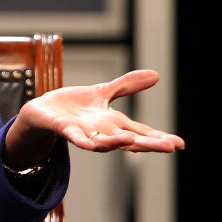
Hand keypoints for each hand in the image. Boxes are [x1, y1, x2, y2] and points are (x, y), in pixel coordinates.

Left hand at [4, 70, 184, 167]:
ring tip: (134, 142)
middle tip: (170, 147)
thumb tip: (156, 75)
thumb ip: (126, 86)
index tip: (180, 144)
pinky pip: (75, 138)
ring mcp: (83, 133)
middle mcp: (102, 132)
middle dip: (148, 144)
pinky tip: (90, 145)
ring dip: (117, 143)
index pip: (140, 132)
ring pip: (104, 142)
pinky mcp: (64, 130)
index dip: (159, 137)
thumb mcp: (103, 93)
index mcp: (113, 124)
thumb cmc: (74, 108)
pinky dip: (83, 141)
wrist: (42, 114)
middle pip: (129, 140)